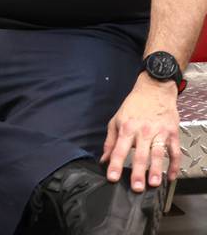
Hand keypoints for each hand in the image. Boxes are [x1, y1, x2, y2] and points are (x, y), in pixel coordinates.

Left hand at [100, 75, 180, 190]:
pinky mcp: (172, 133)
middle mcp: (143, 130)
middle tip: (136, 188)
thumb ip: (110, 141)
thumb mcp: (117, 119)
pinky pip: (175, 152)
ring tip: (153, 184)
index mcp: (127, 127)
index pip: (119, 149)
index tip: (112, 178)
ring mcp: (159, 132)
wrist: (154, 89)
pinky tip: (171, 177)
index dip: (115, 164)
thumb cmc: (134, 105)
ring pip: (158, 153)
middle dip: (137, 172)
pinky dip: (175, 165)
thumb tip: (103, 160)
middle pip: (140, 154)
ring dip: (156, 169)